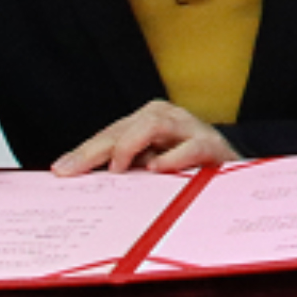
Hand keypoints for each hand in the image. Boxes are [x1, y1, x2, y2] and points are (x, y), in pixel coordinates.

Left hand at [52, 101, 238, 176]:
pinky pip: (191, 146)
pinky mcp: (212, 145)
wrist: (235, 175)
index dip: (84, 152)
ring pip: (154, 123)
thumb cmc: (188, 172)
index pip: (110, 134)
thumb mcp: (151, 170)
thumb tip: (79, 178)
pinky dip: (172, 157)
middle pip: (125, 127)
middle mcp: (168, 118)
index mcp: (149, 122)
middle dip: (96, 149)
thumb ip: (124, 170)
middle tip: (73, 170)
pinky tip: (156, 169)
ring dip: (130, 144)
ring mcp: (190, 128)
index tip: (61, 171)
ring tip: (117, 169)